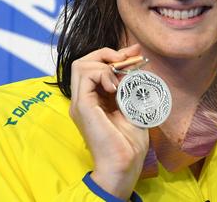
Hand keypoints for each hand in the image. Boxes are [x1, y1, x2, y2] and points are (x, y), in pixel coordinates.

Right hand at [69, 44, 148, 199]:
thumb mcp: (133, 105)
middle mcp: (83, 99)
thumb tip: (136, 63)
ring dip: (105, 65)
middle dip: (107, 53)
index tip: (136, 52)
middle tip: (128, 59)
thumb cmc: (130, 141)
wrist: (125, 163)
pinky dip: (103, 74)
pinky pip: (85, 76)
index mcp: (93, 99)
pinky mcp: (82, 106)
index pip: (94, 66)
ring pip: (80, 65)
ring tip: (120, 81)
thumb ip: (131, 86)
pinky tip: (116, 88)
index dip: (114, 55)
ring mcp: (80, 102)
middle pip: (83, 61)